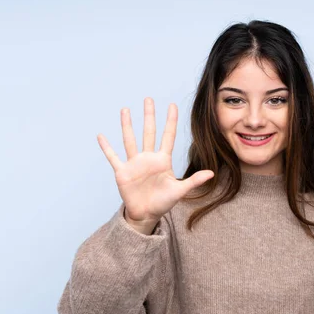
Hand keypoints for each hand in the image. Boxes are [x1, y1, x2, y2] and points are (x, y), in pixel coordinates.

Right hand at [97, 97, 214, 222]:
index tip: (172, 105)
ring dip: (127, 125)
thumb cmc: (163, 203)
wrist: (146, 215)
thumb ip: (194, 180)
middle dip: (149, 116)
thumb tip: (212, 173)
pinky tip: (101, 136)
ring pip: (130, 140)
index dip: (170, 121)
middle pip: (149, 132)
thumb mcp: (179, 191)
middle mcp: (148, 158)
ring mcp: (134, 163)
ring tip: (125, 109)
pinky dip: (107, 147)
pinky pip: (113, 157)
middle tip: (148, 99)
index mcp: (163, 160)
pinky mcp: (122, 172)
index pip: (168, 136)